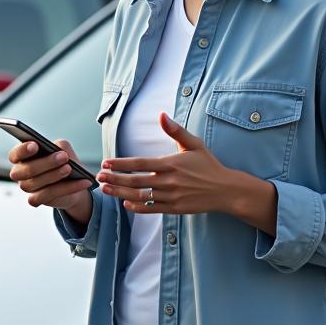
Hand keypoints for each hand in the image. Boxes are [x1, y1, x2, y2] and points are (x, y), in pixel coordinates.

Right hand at [8, 138, 93, 224]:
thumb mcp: (64, 149)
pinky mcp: (35, 200)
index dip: (23, 150)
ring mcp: (26, 187)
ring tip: (69, 168)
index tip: (35, 145)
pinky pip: (48, 195)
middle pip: (26, 170)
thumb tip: (59, 150)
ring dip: (55, 175)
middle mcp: (20, 172)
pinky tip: (82, 182)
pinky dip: (67, 188)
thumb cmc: (64, 161)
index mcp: (22, 156)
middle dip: (45, 163)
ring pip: (36, 183)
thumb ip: (59, 146)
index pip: (15, 154)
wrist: (74, 181)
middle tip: (63, 157)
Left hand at [97, 112, 233, 214]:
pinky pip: (152, 209)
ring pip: (141, 196)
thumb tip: (162, 115)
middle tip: (99, 178)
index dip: (121, 164)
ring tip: (106, 190)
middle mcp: (169, 181)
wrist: (226, 190)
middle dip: (114, 179)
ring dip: (121, 193)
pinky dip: (137, 207)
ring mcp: (172, 196)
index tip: (106, 163)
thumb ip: (176, 130)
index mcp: (171, 164)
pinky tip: (126, 204)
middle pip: (135, 181)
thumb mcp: (194, 144)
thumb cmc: (208, 165)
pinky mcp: (175, 209)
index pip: (139, 163)